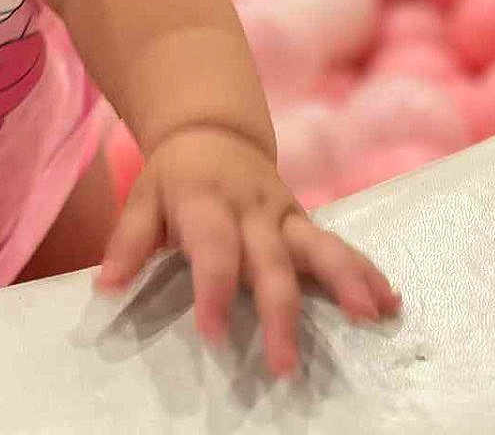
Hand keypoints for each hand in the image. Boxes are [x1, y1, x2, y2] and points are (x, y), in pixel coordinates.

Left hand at [96, 126, 399, 377]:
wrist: (212, 131)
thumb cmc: (174, 177)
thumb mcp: (143, 198)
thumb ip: (128, 241)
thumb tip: (105, 286)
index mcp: (207, 201)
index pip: (213, 247)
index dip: (213, 288)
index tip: (212, 334)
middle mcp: (252, 208)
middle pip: (270, 260)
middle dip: (280, 311)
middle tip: (286, 363)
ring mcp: (284, 214)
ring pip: (318, 246)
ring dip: (345, 280)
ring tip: (370, 315)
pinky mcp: (304, 221)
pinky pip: (338, 245)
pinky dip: (365, 270)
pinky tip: (389, 299)